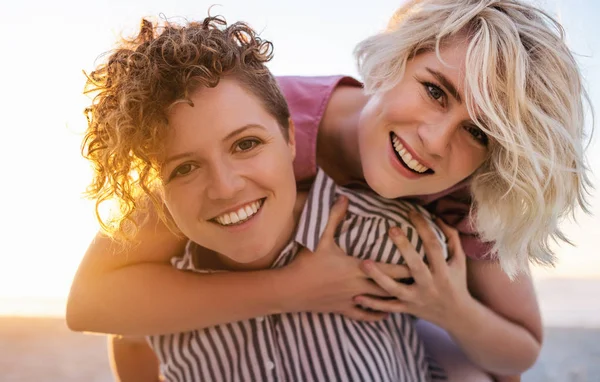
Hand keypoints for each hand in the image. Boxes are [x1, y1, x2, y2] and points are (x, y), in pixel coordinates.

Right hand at [283, 196, 411, 321]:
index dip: (407, 266)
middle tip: (423, 279)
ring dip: (395, 300)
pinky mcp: (343, 309)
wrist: (290, 290)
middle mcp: (358, 286)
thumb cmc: (306, 263)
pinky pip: (364, 315)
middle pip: (390, 287)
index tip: (422, 262)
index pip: (389, 268)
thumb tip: (344, 197)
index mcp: (356, 268)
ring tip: (411, 296)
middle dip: (406, 284)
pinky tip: (385, 314)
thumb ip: (334, 217)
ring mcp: (351, 300)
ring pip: (380, 303)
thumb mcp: (320, 239)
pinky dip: (376, 315)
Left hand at [354, 210, 472, 327]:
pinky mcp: (407, 309)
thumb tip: (438, 215)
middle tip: (390, 229)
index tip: (411, 212)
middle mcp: (430, 286)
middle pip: (415, 266)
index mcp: (443, 271)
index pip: (434, 246)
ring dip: (378, 277)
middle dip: (404, 248)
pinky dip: (372, 304)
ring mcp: (417, 299)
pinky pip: (387, 307)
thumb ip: (451, 237)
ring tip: (363, 263)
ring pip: (395, 289)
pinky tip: (356, 296)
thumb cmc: (456, 281)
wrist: (457, 316)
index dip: (424, 228)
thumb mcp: (459, 260)